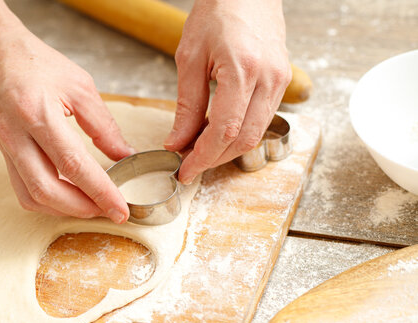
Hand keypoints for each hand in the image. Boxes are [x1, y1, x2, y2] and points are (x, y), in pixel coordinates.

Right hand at [0, 26, 133, 222]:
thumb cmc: (33, 61)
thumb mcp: (79, 86)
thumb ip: (103, 125)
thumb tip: (124, 155)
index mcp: (38, 113)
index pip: (74, 164)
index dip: (99, 191)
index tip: (120, 209)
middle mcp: (17, 135)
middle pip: (48, 190)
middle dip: (82, 208)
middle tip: (108, 210)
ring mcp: (6, 147)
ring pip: (31, 196)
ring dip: (63, 209)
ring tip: (91, 206)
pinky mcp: (3, 153)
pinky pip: (21, 189)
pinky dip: (46, 201)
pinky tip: (66, 197)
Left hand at [165, 0, 291, 183]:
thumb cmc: (217, 12)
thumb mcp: (190, 57)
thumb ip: (187, 105)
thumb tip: (177, 141)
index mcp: (243, 70)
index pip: (224, 130)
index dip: (203, 157)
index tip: (185, 170)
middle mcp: (269, 79)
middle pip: (244, 139)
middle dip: (215, 159)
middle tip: (190, 166)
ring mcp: (281, 81)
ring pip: (256, 134)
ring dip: (228, 150)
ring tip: (201, 152)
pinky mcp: (282, 81)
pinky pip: (262, 119)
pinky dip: (240, 134)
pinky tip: (219, 134)